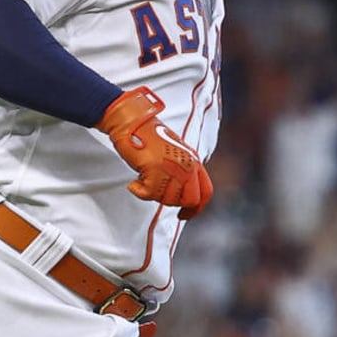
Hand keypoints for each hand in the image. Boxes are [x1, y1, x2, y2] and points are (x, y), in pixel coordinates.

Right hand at [97, 87, 213, 217]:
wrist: (131, 121)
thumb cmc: (147, 135)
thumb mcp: (173, 152)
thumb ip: (181, 171)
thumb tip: (178, 194)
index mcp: (194, 159)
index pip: (206, 192)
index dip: (196, 209)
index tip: (184, 215)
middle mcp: (187, 164)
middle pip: (189, 200)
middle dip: (172, 203)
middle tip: (156, 194)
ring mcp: (173, 167)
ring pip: (168, 199)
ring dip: (152, 194)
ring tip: (143, 179)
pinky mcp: (156, 170)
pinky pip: (149, 195)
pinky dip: (139, 192)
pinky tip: (134, 182)